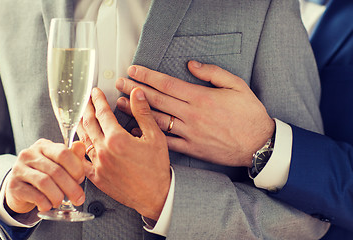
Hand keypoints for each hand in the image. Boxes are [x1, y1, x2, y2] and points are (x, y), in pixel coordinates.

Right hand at [5, 140, 85, 213]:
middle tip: (78, 198)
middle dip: (71, 187)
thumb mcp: (59, 163)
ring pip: (45, 183)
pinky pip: (35, 195)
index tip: (80, 179)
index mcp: (44, 146)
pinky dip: (46, 203)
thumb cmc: (44, 173)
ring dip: (58, 196)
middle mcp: (29, 154)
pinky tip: (48, 205)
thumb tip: (81, 146)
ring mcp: (19, 169)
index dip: (76, 168)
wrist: (20, 187)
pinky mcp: (14, 185)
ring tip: (60, 201)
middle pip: (56, 171)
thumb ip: (72, 156)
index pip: (63, 153)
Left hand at [77, 87, 170, 220]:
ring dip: (81, 126)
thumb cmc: (157, 167)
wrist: (155, 195)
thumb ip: (143, 113)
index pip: (102, 113)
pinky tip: (78, 144)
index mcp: (117, 139)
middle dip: (87, 109)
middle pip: (89, 124)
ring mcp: (98, 165)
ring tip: (81, 117)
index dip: (98, 100)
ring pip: (83, 140)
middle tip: (86, 101)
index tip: (95, 93)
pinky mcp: (97, 177)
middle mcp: (104, 151)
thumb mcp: (155, 136)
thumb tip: (137, 93)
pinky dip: (78, 150)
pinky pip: (81, 161)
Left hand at [115, 61, 274, 166]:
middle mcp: (191, 115)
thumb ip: (212, 73)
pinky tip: (137, 131)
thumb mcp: (236, 85)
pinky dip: (150, 136)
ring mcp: (190, 133)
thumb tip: (191, 65)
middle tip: (119, 83)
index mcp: (201, 98)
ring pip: (156, 120)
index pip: (166, 84)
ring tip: (120, 104)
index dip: (147, 76)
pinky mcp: (192, 148)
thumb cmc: (249, 114)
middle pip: (156, 100)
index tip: (133, 70)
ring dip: (136, 112)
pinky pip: (167, 141)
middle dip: (135, 90)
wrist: (259, 145)